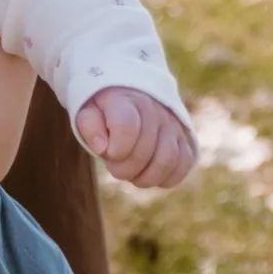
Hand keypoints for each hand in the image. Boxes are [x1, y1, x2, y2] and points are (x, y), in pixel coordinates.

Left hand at [76, 84, 198, 188]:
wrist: (131, 95)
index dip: (115, 149)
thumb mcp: (88, 111)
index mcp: (126, 100)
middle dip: (125, 169)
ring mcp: (172, 124)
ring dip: (146, 178)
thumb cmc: (104, 111)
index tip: (107, 153)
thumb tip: (102, 148)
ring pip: (167, 159)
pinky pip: (184, 164)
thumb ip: (90, 126)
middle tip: (114, 168)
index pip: (126, 126)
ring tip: (132, 175)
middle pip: (145, 150)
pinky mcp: (185, 138)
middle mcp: (154, 110)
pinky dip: (166, 178)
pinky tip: (149, 174)